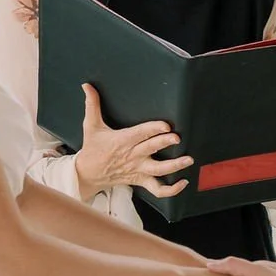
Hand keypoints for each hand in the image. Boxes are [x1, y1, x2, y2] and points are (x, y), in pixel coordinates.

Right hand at [75, 82, 189, 201]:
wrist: (88, 174)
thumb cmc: (92, 149)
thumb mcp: (91, 126)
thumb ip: (92, 104)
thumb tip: (87, 86)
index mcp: (123, 140)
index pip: (141, 133)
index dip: (154, 129)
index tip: (165, 125)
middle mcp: (133, 155)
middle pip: (151, 149)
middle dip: (165, 143)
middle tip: (177, 138)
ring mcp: (138, 169)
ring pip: (158, 170)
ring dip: (174, 166)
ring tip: (188, 160)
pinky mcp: (141, 180)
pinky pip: (157, 189)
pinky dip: (171, 189)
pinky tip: (183, 181)